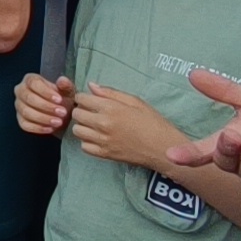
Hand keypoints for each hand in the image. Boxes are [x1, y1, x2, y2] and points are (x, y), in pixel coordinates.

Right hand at [16, 74, 75, 135]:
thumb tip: (62, 81)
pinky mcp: (20, 119)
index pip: (33, 83)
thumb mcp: (66, 90)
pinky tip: (50, 128)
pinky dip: (38, 128)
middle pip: (28, 97)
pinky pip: (25, 125)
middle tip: (62, 112)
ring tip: (58, 122)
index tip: (59, 100)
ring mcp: (19, 106)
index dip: (46, 92)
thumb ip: (65, 85)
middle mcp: (21, 91)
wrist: (59, 112)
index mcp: (30, 79)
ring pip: (26, 112)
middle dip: (46, 106)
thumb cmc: (60, 98)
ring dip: (43, 118)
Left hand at [69, 83, 187, 170]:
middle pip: (76, 114)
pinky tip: (98, 138)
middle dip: (82, 110)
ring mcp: (102, 141)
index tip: (91, 100)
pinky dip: (88, 142)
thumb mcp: (135, 101)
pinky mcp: (104, 154)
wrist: (163, 148)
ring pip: (77, 131)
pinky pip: (84, 147)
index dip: (84, 98)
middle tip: (93, 113)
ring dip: (83, 126)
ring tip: (95, 126)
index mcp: (110, 108)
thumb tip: (91, 85)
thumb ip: (111, 93)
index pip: (81, 99)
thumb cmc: (153, 122)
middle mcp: (102, 124)